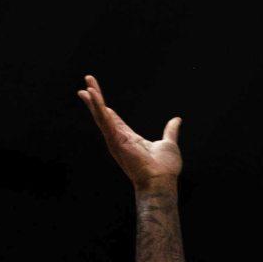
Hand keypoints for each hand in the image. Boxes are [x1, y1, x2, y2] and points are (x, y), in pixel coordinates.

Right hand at [77, 76, 181, 192]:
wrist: (162, 181)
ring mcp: (116, 139)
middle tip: (87, 80)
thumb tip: (177, 120)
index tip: (94, 94)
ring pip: (101, 115)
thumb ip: (170, 131)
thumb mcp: (168, 143)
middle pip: (103, 114)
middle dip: (94, 98)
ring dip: (94, 100)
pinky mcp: (116, 140)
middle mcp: (119, 138)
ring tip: (86, 86)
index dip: (104, 106)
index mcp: (129, 138)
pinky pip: (105, 121)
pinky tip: (92, 95)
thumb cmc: (165, 168)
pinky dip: (98, 108)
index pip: (113, 118)